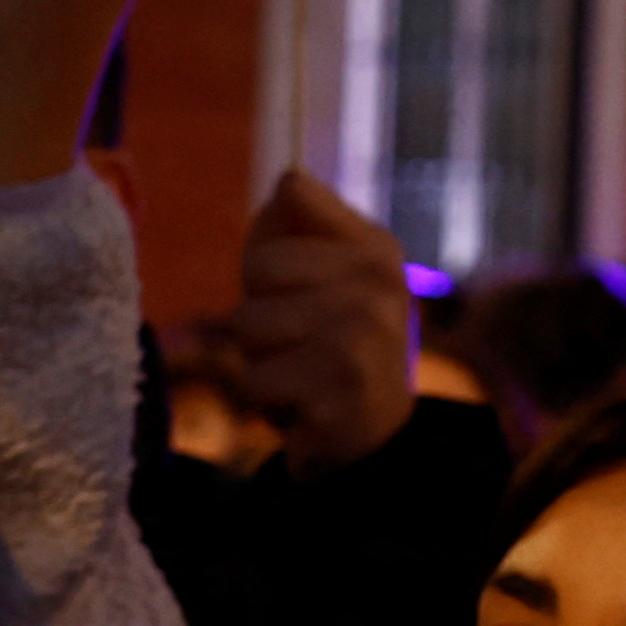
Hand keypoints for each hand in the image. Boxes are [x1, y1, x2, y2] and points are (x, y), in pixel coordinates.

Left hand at [219, 168, 417, 471]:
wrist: (377, 442)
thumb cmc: (335, 345)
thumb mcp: (329, 275)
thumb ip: (297, 223)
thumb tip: (286, 183)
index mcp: (376, 247)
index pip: (291, 191)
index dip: (273, 240)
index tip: (300, 282)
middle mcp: (378, 284)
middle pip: (257, 265)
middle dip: (261, 311)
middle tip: (300, 343)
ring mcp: (360, 340)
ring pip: (247, 326)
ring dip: (260, 360)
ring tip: (301, 375)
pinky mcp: (338, 396)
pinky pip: (252, 381)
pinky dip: (267, 401)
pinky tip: (304, 409)